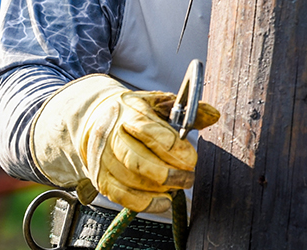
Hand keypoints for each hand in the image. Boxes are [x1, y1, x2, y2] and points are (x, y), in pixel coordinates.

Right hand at [31, 75, 220, 213]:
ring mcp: (103, 159)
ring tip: (179, 186)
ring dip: (160, 188)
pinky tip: (163, 201)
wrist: (92, 118)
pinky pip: (122, 197)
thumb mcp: (159, 102)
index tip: (192, 159)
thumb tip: (214, 115)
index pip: (151, 132)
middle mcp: (112, 136)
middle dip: (169, 173)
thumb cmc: (133, 111)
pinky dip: (145, 203)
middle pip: (138, 160)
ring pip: (131, 180)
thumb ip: (189, 110)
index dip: (175, 149)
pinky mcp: (101, 178)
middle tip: (189, 177)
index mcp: (129, 113)